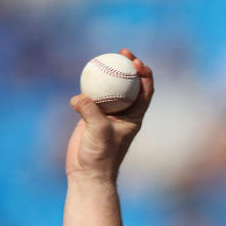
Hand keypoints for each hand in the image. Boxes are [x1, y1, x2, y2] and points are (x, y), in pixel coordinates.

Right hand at [65, 49, 153, 182]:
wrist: (87, 173)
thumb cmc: (100, 156)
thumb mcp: (98, 132)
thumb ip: (91, 112)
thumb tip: (79, 97)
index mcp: (134, 116)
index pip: (145, 90)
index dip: (144, 73)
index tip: (136, 62)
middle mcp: (123, 112)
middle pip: (129, 83)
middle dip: (128, 65)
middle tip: (122, 52)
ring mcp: (107, 113)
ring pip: (110, 87)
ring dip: (109, 72)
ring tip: (102, 57)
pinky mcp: (91, 116)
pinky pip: (91, 95)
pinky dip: (89, 85)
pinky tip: (85, 75)